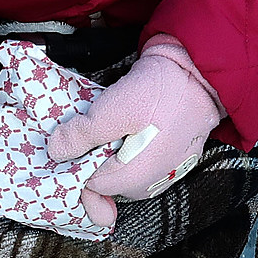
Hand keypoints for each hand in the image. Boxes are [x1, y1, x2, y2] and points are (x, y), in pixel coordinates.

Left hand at [43, 37, 226, 227]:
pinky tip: (131, 130)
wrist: (201, 72)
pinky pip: (143, 165)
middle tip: (94, 128)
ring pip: (125, 174)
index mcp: (134, 178)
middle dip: (95, 159)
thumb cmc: (160, 90)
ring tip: (114, 127)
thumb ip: (82, 134)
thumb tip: (56, 152)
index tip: (74, 140)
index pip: (90, 185)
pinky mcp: (175, 161)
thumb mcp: (113, 108)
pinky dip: (131, 152)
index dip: (77, 163)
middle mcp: (151, 185)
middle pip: (108, 182)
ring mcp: (166, 175)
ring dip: (113, 155)